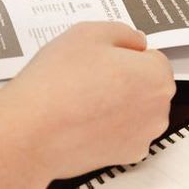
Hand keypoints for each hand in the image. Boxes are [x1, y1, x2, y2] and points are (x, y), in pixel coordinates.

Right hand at [0, 22, 175, 182]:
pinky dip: (107, 124)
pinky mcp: (123, 157)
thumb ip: (122, 32)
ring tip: (81, 94)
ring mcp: (141, 137)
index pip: (152, 57)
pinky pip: (121, 132)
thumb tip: (135, 42)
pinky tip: (82, 115)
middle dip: (125, 77)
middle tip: (90, 73)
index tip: (104, 57)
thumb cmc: (58, 82)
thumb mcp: (89, 32)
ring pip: (134, 109)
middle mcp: (157, 111)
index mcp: (156, 76)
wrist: (31, 130)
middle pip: (147, 84)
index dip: (124, 53)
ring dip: (116, 101)